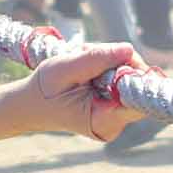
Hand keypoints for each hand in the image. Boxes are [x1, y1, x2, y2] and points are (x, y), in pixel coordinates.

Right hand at [16, 41, 144, 141]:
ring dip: (109, 62)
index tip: (123, 58)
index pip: (139, 99)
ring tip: (81, 63)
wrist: (32, 104)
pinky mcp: (115, 107)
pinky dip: (107, 68)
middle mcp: (115, 123)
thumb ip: (96, 59)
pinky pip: (122, 80)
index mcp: (104, 121)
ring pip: (129, 78)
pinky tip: (86, 70)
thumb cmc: (44, 90)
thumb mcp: (63, 68)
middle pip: (137, 84)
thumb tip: (129, 49)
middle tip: (87, 56)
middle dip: (117, 62)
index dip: (137, 75)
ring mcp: (117, 116)